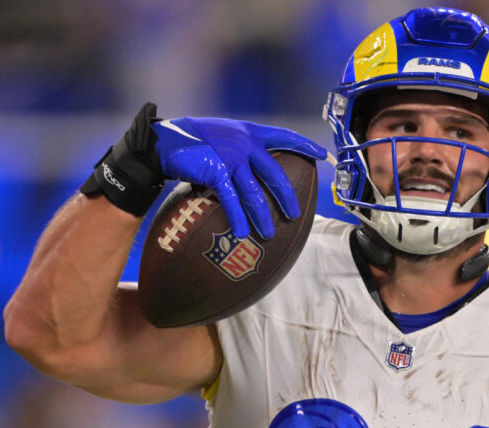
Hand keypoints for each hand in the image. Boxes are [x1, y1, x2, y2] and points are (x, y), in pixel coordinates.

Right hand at [153, 117, 326, 237]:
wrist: (167, 140)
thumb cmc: (196, 139)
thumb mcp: (226, 135)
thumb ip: (244, 147)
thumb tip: (259, 167)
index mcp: (250, 132)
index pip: (284, 137)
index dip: (304, 146)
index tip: (321, 155)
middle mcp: (245, 144)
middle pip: (275, 175)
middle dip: (286, 198)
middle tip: (294, 215)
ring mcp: (232, 158)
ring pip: (255, 193)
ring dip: (262, 216)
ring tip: (268, 233)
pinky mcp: (217, 172)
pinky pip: (232, 200)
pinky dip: (237, 218)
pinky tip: (241, 232)